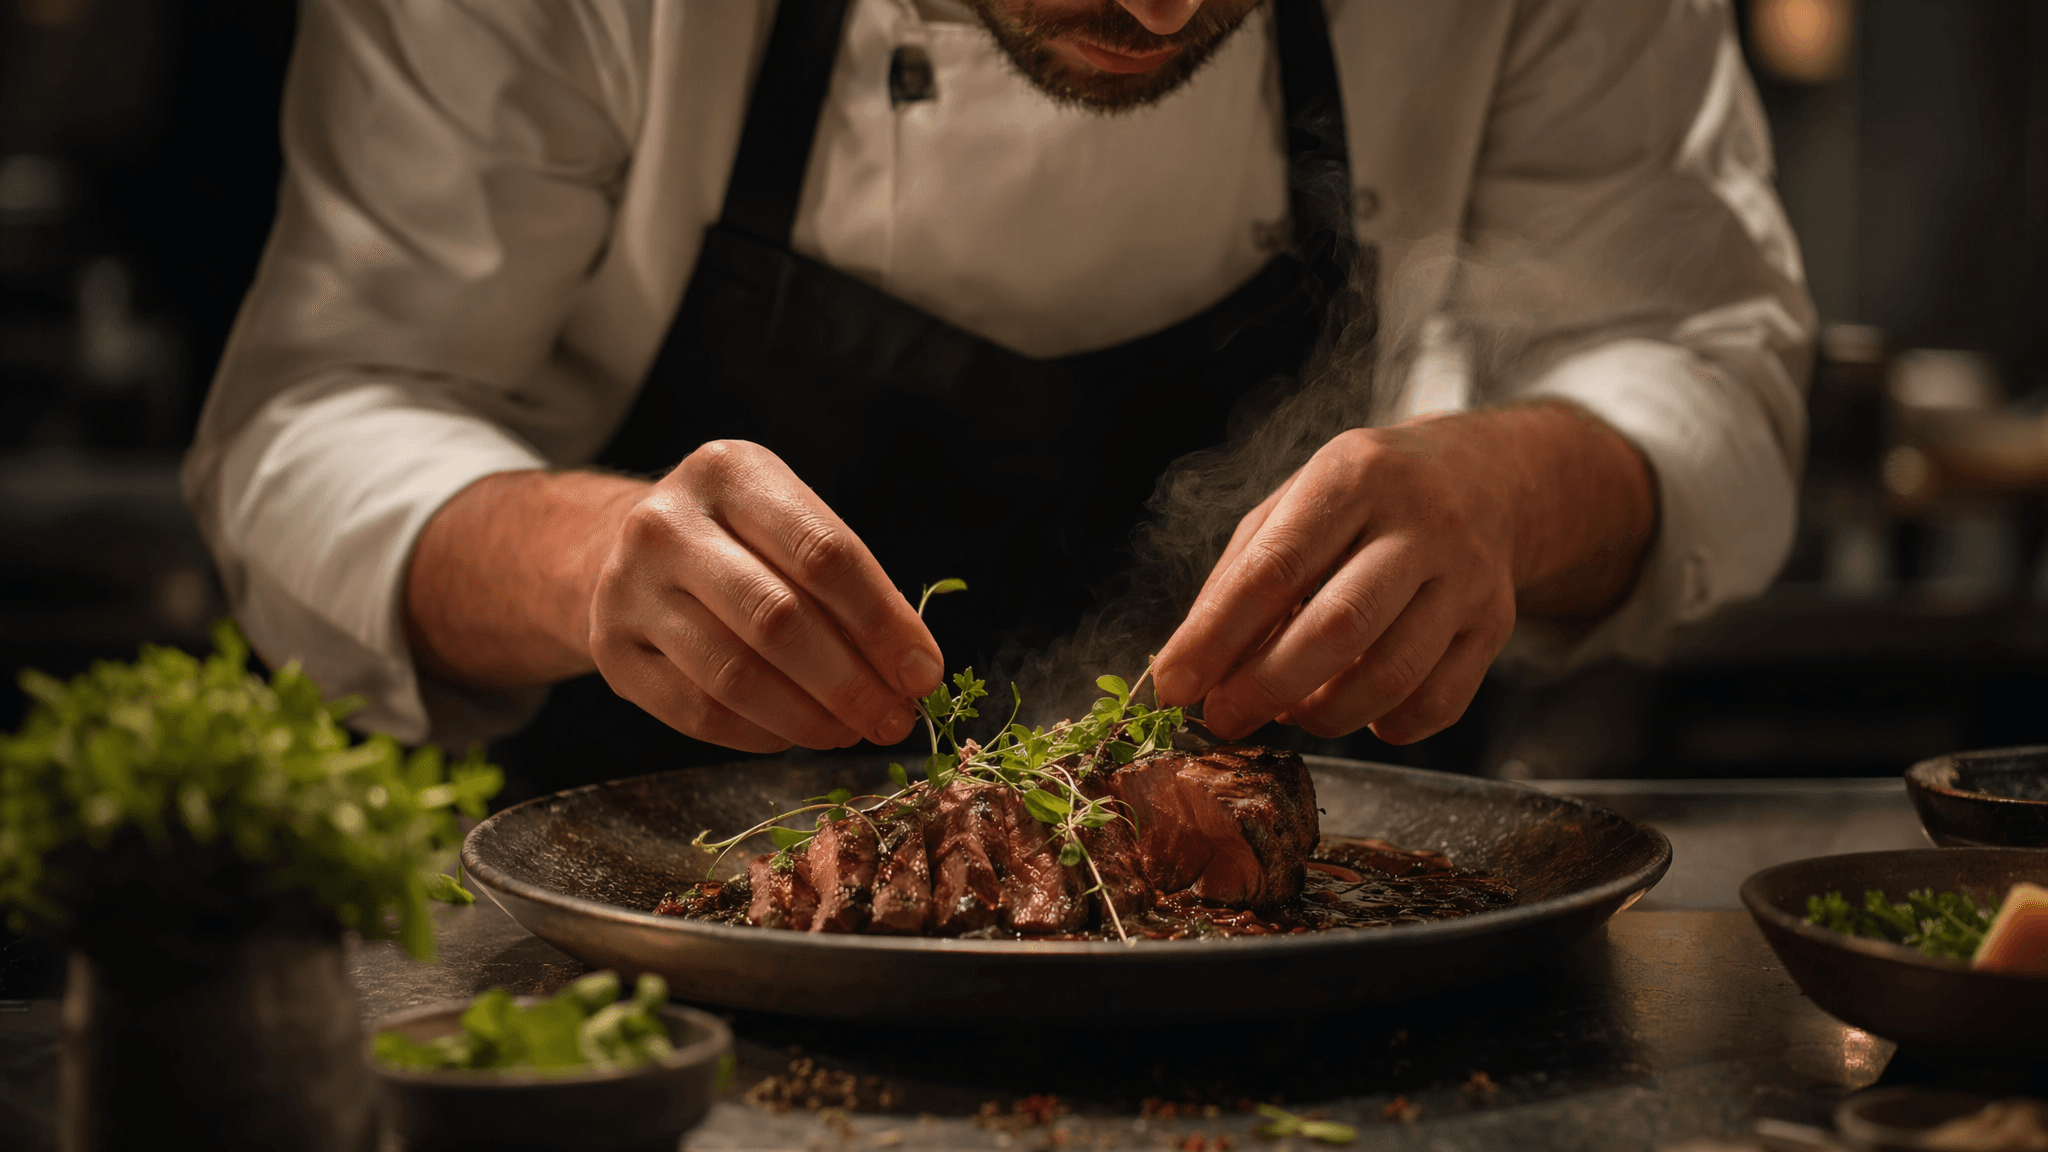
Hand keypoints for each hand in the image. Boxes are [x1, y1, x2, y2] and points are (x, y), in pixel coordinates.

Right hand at [587, 441, 944, 752]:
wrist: (621, 551)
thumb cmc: (738, 542)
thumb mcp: (790, 526)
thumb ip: (849, 586)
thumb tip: (911, 672)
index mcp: (729, 472)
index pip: (825, 554)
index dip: (884, 623)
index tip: (922, 674)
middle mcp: (667, 524)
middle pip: (778, 620)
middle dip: (851, 683)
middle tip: (894, 720)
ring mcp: (628, 588)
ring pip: (735, 677)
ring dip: (810, 719)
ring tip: (851, 733)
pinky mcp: (610, 650)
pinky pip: (698, 712)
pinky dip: (761, 735)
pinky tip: (796, 735)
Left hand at [1150, 404, 1653, 744]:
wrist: (1483, 477)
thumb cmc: (1363, 498)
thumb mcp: (1294, 503)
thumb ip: (1240, 575)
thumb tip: (1190, 663)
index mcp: (1354, 475)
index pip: (1275, 568)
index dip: (1216, 636)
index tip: (1173, 684)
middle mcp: (1421, 522)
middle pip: (1338, 627)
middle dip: (1265, 687)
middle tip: (1223, 718)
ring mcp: (1466, 576)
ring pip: (1390, 676)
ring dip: (1322, 714)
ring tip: (1288, 712)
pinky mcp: (1494, 623)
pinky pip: (1436, 704)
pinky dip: (1385, 725)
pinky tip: (1359, 708)